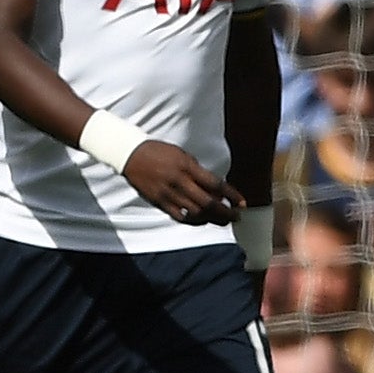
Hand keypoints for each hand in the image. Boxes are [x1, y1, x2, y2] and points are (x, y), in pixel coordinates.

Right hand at [122, 139, 236, 225]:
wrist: (130, 154)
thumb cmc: (159, 151)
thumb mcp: (182, 155)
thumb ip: (198, 171)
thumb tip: (215, 189)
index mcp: (187, 167)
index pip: (216, 184)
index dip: (232, 196)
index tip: (242, 203)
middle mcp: (179, 181)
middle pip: (208, 203)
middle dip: (226, 213)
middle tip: (235, 217)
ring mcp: (168, 193)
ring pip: (195, 212)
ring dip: (211, 218)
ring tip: (221, 220)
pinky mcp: (158, 201)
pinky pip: (178, 216)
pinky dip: (192, 220)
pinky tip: (200, 219)